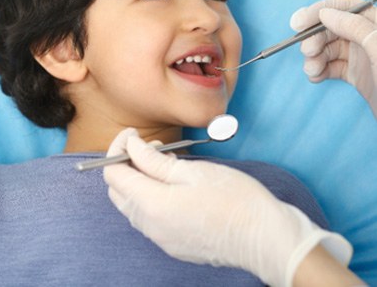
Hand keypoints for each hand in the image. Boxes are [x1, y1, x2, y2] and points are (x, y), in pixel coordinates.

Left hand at [104, 129, 351, 286]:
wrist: (265, 239)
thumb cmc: (235, 198)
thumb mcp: (193, 170)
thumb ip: (154, 161)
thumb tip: (130, 147)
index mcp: (153, 205)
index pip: (113, 174)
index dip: (118, 149)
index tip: (133, 134)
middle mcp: (150, 226)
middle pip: (118, 191)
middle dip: (125, 164)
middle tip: (150, 147)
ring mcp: (161, 239)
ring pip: (131, 205)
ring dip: (138, 181)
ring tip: (164, 163)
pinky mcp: (173, 244)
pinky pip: (148, 218)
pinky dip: (149, 197)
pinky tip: (172, 185)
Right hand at [290, 0, 376, 116]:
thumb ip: (356, 27)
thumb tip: (326, 13)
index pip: (347, 7)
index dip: (319, 11)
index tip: (297, 23)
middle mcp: (370, 37)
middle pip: (334, 28)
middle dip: (315, 39)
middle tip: (307, 52)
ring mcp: (364, 56)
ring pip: (330, 48)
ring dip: (315, 57)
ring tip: (312, 70)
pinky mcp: (358, 75)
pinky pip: (333, 66)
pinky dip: (320, 70)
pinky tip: (316, 77)